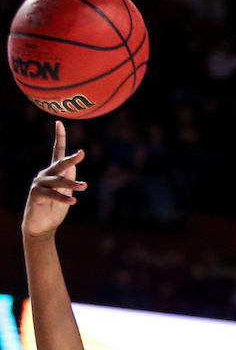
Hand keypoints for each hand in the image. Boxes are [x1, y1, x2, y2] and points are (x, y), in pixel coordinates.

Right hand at [22, 121, 86, 239]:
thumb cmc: (55, 210)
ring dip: (72, 184)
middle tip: (81, 154)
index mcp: (53, 172)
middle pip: (59, 164)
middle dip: (70, 159)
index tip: (59, 122)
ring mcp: (39, 183)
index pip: (56, 152)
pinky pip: (52, 194)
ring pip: (58, 180)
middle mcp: (45, 174)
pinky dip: (63, 197)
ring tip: (84, 186)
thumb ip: (69, 180)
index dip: (59, 138)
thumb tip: (74, 166)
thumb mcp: (66, 193)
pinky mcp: (36, 194)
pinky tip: (73, 200)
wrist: (42, 227)